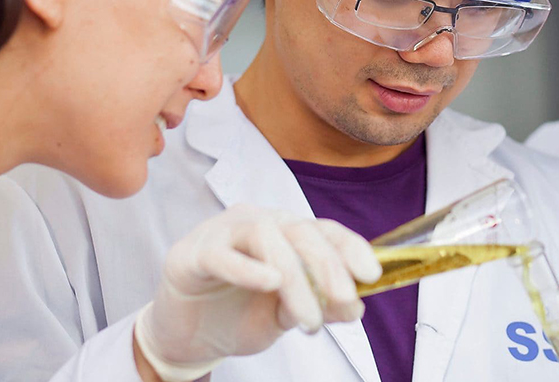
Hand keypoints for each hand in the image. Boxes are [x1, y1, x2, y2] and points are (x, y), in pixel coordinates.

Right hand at [133, 204, 381, 381]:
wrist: (186, 335)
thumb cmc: (238, 313)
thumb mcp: (286, 315)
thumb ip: (318, 306)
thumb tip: (356, 306)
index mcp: (286, 232)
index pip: (324, 230)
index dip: (351, 247)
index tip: (372, 274)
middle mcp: (259, 222)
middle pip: (300, 231)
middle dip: (328, 264)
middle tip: (342, 299)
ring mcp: (223, 232)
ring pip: (266, 237)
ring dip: (294, 278)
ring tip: (308, 317)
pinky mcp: (192, 253)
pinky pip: (222, 254)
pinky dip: (247, 267)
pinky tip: (269, 282)